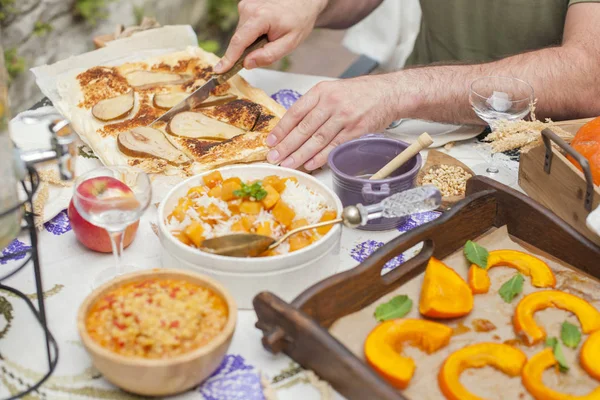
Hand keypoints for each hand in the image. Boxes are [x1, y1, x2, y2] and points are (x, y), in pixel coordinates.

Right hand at [214, 0, 326, 72]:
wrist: (302, 2)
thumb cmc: (298, 20)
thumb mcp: (290, 44)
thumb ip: (268, 55)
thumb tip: (247, 64)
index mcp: (261, 17)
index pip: (239, 42)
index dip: (229, 58)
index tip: (219, 71)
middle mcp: (249, 8)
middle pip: (240, 40)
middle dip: (249, 50)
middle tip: (269, 46)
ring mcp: (246, 5)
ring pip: (242, 34)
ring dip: (252, 41)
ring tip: (270, 34)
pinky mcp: (245, 6)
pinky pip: (244, 27)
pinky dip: (253, 33)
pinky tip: (266, 29)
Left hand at [266, 75, 399, 169]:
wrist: (389, 93)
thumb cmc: (360, 93)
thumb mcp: (333, 90)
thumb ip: (314, 106)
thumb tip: (293, 127)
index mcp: (321, 92)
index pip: (296, 112)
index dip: (281, 129)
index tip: (271, 141)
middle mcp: (331, 103)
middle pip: (303, 128)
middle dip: (286, 145)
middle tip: (274, 157)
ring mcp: (344, 117)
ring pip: (317, 139)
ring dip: (300, 154)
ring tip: (287, 164)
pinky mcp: (356, 130)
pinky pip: (334, 146)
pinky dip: (321, 157)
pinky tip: (309, 164)